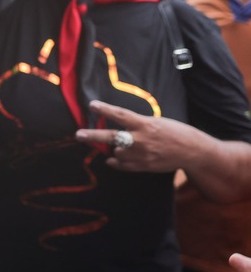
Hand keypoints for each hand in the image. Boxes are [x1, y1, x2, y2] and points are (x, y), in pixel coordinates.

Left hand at [75, 100, 195, 172]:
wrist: (192, 151)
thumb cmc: (174, 131)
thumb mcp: (155, 122)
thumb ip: (136, 124)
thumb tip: (117, 123)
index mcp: (144, 124)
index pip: (120, 115)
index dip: (105, 109)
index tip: (92, 104)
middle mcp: (141, 139)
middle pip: (112, 137)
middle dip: (93, 136)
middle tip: (78, 134)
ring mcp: (142, 154)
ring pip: (116, 152)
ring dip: (114, 149)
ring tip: (120, 146)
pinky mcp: (144, 166)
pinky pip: (122, 165)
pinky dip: (115, 162)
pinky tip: (111, 159)